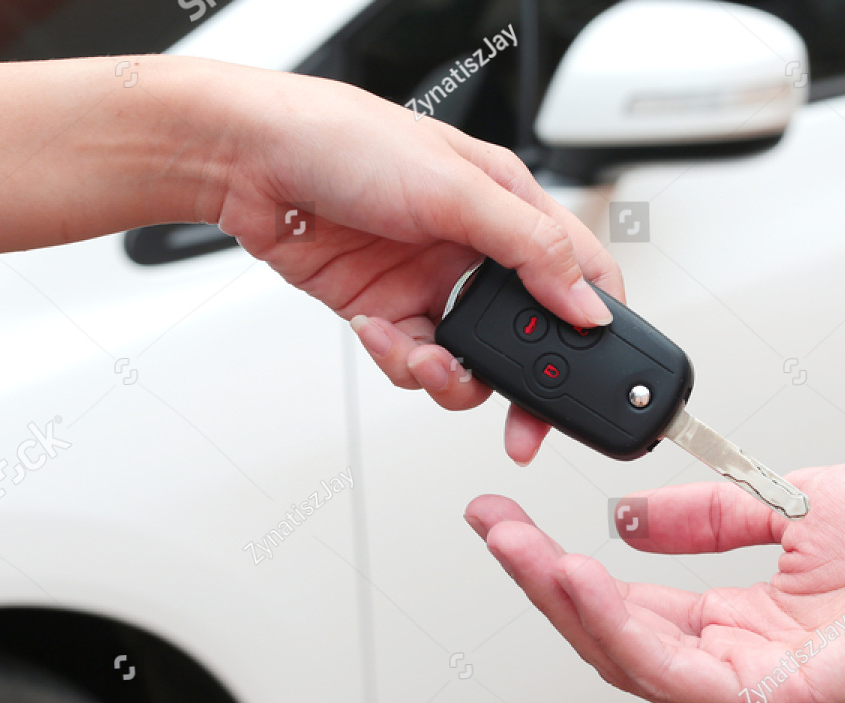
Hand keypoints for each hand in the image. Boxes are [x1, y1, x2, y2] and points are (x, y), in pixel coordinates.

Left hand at [207, 65, 622, 462]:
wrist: (250, 160)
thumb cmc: (345, 139)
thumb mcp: (457, 189)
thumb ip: (531, 250)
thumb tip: (586, 306)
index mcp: (511, 208)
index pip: (581, 275)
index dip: (594, 328)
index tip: (591, 376)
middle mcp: (477, 251)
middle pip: (529, 337)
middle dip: (524, 384)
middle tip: (521, 421)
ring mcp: (432, 286)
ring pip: (472, 364)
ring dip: (453, 378)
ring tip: (428, 360)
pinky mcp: (388, 312)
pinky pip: (415, 363)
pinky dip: (400, 361)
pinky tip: (377, 330)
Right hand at [465, 459, 844, 702]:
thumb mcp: (792, 502)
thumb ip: (708, 518)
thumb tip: (628, 517)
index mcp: (749, 623)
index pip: (634, 603)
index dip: (566, 564)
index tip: (510, 517)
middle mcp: (745, 665)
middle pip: (615, 637)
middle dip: (543, 581)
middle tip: (491, 527)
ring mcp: (759, 693)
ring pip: (630, 658)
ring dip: (565, 601)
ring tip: (517, 547)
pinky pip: (675, 669)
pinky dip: (618, 622)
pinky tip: (580, 576)